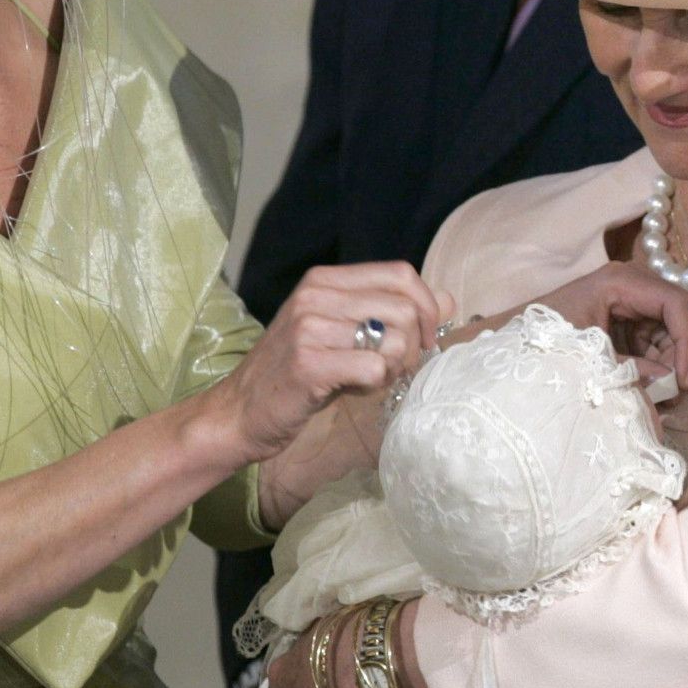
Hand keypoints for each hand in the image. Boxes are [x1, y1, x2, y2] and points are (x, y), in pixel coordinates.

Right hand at [207, 263, 450, 464]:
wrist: (239, 413)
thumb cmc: (298, 374)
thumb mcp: (344, 333)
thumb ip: (391, 313)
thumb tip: (448, 300)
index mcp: (326, 280)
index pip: (401, 274)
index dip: (427, 306)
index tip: (426, 338)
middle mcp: (316, 295)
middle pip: (405, 308)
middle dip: (415, 345)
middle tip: (396, 368)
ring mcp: (309, 327)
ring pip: (394, 341)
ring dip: (393, 369)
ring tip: (366, 379)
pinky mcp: (308, 363)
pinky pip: (374, 370)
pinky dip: (374, 386)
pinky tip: (351, 390)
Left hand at [488, 262, 687, 395]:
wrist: (514, 347)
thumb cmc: (544, 343)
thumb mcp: (588, 358)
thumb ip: (632, 371)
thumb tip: (671, 386)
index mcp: (621, 282)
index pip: (677, 304)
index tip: (685, 380)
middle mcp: (634, 284)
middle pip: (682, 316)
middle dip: (683, 355)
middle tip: (675, 391)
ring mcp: (634, 300)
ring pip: (674, 331)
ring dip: (672, 363)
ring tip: (660, 394)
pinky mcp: (631, 319)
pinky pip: (659, 341)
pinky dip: (659, 365)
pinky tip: (648, 385)